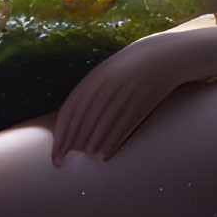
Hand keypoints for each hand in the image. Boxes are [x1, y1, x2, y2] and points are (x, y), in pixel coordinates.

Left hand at [49, 35, 194, 163]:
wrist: (160, 57)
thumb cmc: (128, 68)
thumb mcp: (106, 73)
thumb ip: (89, 93)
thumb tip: (73, 123)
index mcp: (94, 78)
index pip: (70, 111)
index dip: (60, 135)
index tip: (55, 153)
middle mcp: (106, 87)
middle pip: (83, 122)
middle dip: (71, 144)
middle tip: (64, 160)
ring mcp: (124, 96)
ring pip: (102, 128)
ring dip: (91, 146)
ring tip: (86, 157)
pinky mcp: (140, 105)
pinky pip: (121, 129)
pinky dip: (110, 144)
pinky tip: (104, 155)